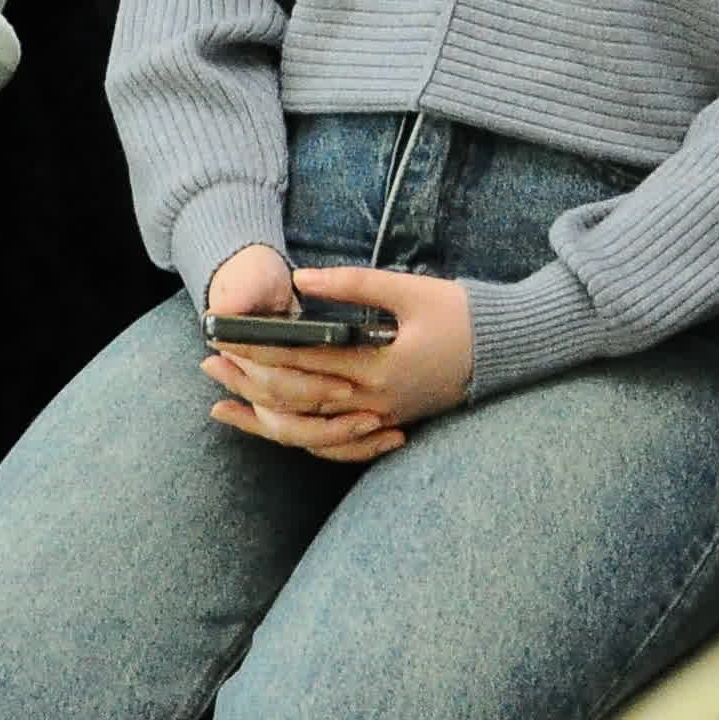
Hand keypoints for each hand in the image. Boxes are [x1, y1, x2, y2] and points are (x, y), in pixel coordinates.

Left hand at [196, 257, 473, 462]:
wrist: (509, 350)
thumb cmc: (464, 314)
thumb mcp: (410, 290)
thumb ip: (353, 284)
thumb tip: (300, 279)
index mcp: (378, 367)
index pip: (303, 360)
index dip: (259, 348)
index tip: (224, 336)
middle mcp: (374, 401)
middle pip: (295, 398)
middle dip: (248, 382)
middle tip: (209, 366)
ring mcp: (380, 418)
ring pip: (307, 428)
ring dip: (261, 416)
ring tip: (223, 403)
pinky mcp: (386, 423)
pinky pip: (330, 441)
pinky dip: (296, 435)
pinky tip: (271, 426)